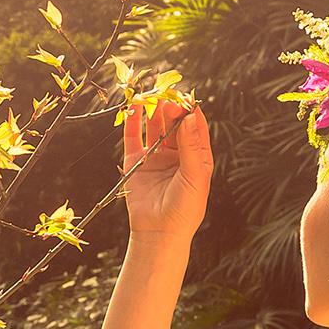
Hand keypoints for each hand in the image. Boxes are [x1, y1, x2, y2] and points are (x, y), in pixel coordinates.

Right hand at [122, 98, 211, 239]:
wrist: (160, 232)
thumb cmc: (185, 208)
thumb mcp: (195, 175)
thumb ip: (191, 146)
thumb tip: (189, 117)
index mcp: (196, 156)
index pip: (195, 126)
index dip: (190, 110)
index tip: (185, 97)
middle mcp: (176, 153)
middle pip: (173, 123)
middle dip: (170, 108)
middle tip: (165, 96)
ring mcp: (155, 156)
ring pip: (153, 126)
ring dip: (152, 111)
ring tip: (149, 96)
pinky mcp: (135, 162)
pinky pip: (133, 137)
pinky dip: (132, 122)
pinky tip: (132, 108)